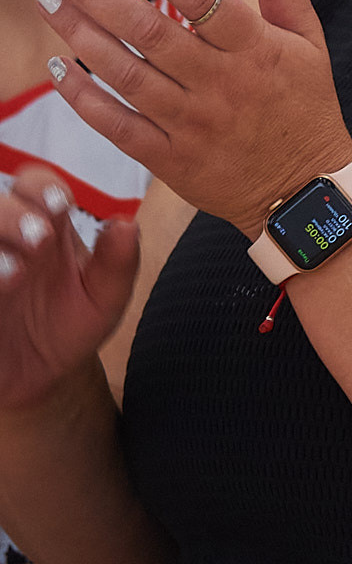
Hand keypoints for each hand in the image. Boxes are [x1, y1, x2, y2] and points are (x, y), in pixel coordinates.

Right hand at [0, 165, 138, 411]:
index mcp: (45, 228)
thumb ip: (117, 264)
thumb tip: (127, 224)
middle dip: (12, 214)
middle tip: (38, 239)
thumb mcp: (103, 299)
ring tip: (13, 273)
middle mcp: (6, 241)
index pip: (37, 186)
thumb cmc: (71, 326)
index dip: (43, 188)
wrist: (39, 376)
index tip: (61, 206)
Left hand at [34, 0, 351, 235]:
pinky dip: (83, 98)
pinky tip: (59, 69)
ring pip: (125, 75)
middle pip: (148, 31)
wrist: (307, 188)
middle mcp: (222, 84)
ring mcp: (193, 125)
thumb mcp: (308, 36)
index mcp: (257, 49)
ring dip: (80, 35)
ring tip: (48, 1)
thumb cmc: (305, 102)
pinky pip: (117, 126)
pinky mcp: (171, 161)